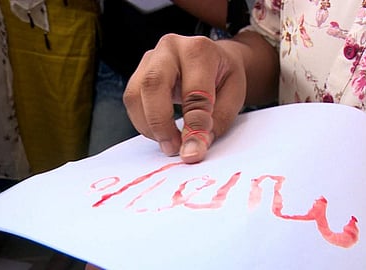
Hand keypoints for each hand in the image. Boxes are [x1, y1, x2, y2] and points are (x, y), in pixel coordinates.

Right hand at [124, 33, 246, 162]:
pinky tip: (161, 131)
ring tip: (170, 142)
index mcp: (200, 49)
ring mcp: (151, 57)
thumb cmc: (224, 77)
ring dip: (149, 126)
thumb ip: (215, 121)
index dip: (193, 126)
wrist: (215, 58)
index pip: (194, 92)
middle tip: (174, 148)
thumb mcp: (233, 96)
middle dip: (161, 123)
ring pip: (135, 95)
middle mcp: (171, 47)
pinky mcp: (139, 71)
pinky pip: (132, 100)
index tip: (193, 151)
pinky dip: (144, 122)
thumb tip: (193, 148)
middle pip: (153, 84)